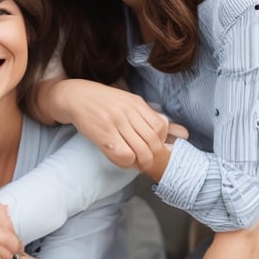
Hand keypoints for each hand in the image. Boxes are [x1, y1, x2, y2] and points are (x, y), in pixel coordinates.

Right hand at [47, 78, 181, 173]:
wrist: (74, 96)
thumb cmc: (103, 102)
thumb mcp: (128, 103)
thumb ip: (152, 118)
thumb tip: (183, 134)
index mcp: (135, 103)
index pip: (160, 127)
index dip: (160, 142)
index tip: (151, 146)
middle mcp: (127, 111)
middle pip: (152, 142)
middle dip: (152, 157)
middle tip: (144, 161)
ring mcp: (115, 122)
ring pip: (140, 151)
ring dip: (140, 162)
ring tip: (134, 162)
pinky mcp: (103, 134)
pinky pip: (124, 155)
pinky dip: (126, 163)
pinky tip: (121, 158)